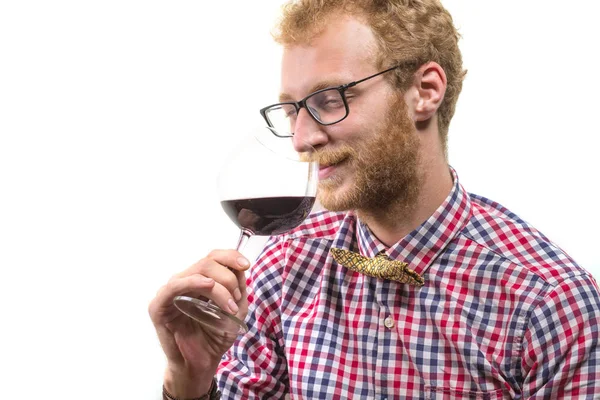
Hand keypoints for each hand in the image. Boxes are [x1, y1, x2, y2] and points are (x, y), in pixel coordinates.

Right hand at [148, 250, 249, 395]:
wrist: (200, 363)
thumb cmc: (214, 337)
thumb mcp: (235, 310)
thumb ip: (238, 288)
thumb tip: (241, 267)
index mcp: (200, 280)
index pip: (214, 257)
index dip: (231, 256)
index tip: (246, 265)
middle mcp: (184, 281)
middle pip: (207, 262)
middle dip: (228, 277)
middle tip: (236, 299)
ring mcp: (170, 292)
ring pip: (196, 272)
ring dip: (219, 287)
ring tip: (228, 306)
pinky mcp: (159, 306)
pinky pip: (173, 287)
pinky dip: (193, 282)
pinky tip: (208, 285)